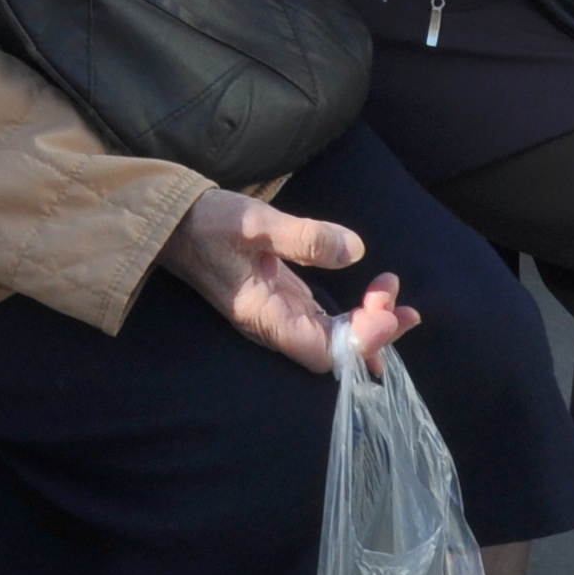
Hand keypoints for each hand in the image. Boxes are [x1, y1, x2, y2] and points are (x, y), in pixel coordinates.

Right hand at [156, 187, 406, 373]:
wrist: (173, 224)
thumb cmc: (208, 224)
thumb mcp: (255, 223)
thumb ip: (303, 237)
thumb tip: (355, 250)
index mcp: (265, 317)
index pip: (323, 350)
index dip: (361, 340)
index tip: (388, 313)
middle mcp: (275, 326)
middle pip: (335, 351)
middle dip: (374, 333)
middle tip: (400, 304)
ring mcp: (280, 315)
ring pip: (333, 337)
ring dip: (369, 325)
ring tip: (400, 304)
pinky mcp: (284, 301)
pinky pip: (326, 320)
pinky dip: (354, 314)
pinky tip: (375, 300)